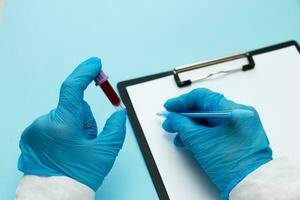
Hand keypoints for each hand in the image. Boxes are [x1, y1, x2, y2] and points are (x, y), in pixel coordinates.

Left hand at [18, 57, 126, 190]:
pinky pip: (52, 124)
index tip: (95, 64)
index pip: (72, 87)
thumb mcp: (105, 152)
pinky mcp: (30, 135)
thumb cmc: (78, 177)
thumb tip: (119, 112)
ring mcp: (34, 130)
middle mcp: (44, 124)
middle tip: (87, 140)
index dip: (85, 72)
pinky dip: (61, 131)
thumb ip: (116, 127)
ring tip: (75, 148)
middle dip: (84, 119)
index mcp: (62, 125)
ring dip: (73, 126)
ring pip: (63, 116)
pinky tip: (64, 148)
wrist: (54, 196)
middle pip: (73, 107)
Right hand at [162, 88, 271, 198]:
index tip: (170, 107)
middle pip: (206, 107)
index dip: (182, 102)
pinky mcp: (241, 137)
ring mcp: (242, 126)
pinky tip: (192, 141)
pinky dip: (204, 133)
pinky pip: (218, 129)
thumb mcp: (199, 141)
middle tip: (172, 122)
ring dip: (193, 126)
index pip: (202, 97)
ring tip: (180, 136)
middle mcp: (240, 114)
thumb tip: (173, 119)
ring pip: (211, 120)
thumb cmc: (233, 165)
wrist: (250, 184)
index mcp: (233, 110)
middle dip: (185, 116)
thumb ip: (182, 125)